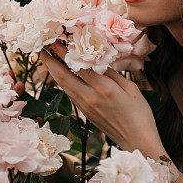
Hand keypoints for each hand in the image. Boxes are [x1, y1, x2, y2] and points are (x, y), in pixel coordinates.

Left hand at [39, 41, 164, 157]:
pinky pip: (71, 94)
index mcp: (104, 89)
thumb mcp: (130, 88)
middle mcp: (90, 98)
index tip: (56, 41)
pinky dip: (64, 82)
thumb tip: (98, 61)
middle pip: (64, 77)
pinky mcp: (84, 114)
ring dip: (54, 72)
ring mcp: (85, 107)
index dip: (65, 52)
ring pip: (64, 86)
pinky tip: (63, 75)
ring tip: (48, 59)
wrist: (137, 141)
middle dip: (51, 62)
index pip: (79, 66)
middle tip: (42, 49)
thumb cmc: (139, 114)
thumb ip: (112, 73)